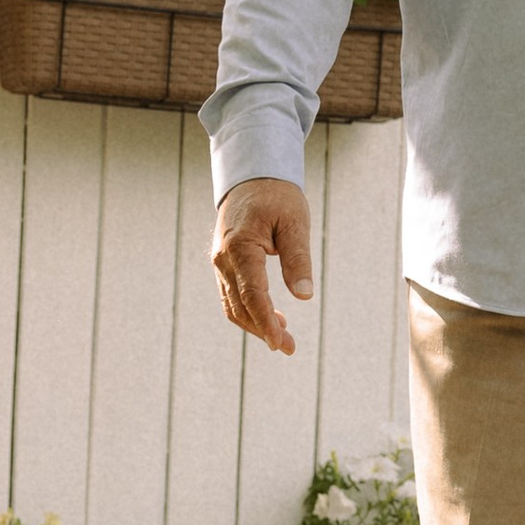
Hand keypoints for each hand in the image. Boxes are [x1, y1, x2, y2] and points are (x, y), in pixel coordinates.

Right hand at [213, 177, 313, 352]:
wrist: (251, 177)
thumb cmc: (277, 196)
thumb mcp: (295, 222)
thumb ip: (298, 258)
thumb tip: (304, 296)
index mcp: (240, 246)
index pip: (252, 293)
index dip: (265, 321)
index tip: (280, 342)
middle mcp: (223, 258)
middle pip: (240, 305)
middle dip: (263, 330)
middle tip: (289, 348)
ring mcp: (220, 262)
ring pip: (232, 305)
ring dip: (255, 324)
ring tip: (283, 339)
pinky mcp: (224, 264)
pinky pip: (231, 295)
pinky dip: (249, 311)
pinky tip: (272, 319)